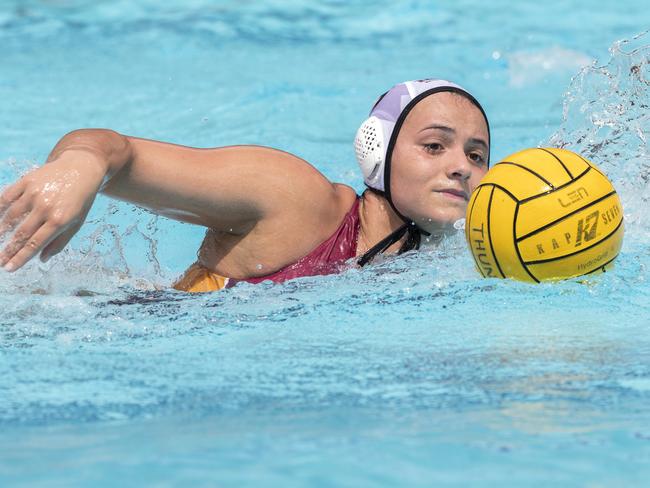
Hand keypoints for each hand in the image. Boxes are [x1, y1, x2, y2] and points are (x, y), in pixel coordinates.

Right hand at [0, 150, 106, 271]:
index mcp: (60, 220)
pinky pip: (7, 198)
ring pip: (10, 217)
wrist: (81, 169)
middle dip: (8, 250)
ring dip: (0, 232)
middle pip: (21, 233)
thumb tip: (41, 259)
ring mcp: (34, 193)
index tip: (9, 268)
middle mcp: (46, 207)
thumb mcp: (77, 223)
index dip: (20, 257)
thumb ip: (60, 242)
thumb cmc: (80, 200)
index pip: (35, 243)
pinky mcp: (26, 182)